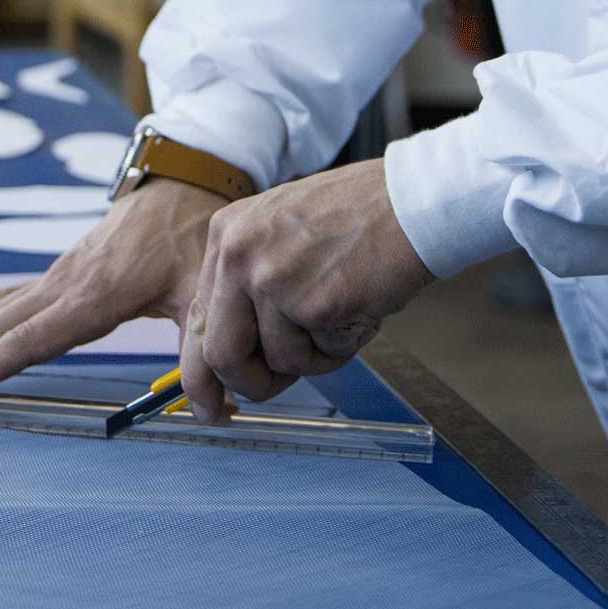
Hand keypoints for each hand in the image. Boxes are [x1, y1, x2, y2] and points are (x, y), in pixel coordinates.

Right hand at [0, 178, 221, 394]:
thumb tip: (218, 408)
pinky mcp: (56, 273)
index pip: (30, 339)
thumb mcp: (207, 290)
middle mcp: (63, 284)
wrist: (185, 179)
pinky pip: (1, 296)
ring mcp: (55, 276)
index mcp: (96, 294)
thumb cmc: (196, 237)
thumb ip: (206, 349)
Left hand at [181, 159, 431, 420]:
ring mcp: (272, 278)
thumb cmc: (358, 219)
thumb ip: (250, 286)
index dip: (199, 374)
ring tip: (343, 313)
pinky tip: (360, 305)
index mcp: (226, 235)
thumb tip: (228, 361)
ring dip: (315, 356)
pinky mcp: (311, 304)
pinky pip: (320, 357)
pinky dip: (343, 347)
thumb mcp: (280, 234)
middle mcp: (238, 254)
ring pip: (278, 361)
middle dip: (248, 384)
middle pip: (220, 354)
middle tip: (272, 393)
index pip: (196, 318)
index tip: (208, 407)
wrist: (411, 201)